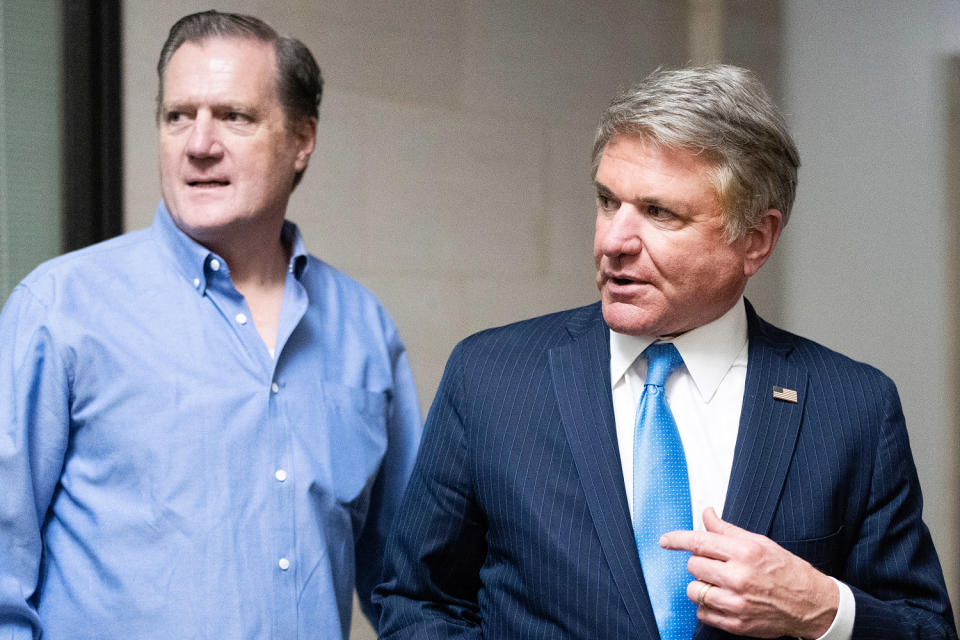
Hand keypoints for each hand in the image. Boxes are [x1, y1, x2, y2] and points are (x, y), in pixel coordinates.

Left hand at [659, 507, 837, 638]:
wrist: (812, 604)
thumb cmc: (787, 570)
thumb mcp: (759, 542)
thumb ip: (727, 530)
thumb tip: (706, 514)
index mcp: (745, 553)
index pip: (699, 542)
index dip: (678, 539)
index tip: (666, 540)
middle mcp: (739, 577)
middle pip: (694, 566)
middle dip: (700, 563)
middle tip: (716, 565)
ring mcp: (738, 602)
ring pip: (695, 591)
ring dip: (701, 586)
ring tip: (719, 584)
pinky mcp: (737, 623)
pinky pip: (703, 613)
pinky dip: (708, 606)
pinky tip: (723, 599)